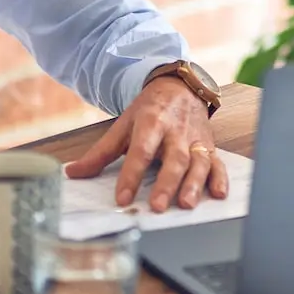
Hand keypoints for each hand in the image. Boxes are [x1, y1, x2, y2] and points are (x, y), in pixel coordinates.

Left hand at [63, 77, 228, 212]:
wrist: (180, 87)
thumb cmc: (150, 110)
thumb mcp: (123, 126)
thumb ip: (100, 153)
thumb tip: (72, 173)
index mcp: (151, 123)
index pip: (140, 151)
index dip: (131, 175)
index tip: (122, 198)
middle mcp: (176, 131)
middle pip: (173, 158)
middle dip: (166, 183)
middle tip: (157, 206)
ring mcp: (195, 140)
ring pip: (198, 162)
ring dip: (194, 184)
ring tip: (186, 204)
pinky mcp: (210, 146)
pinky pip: (218, 163)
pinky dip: (220, 179)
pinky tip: (219, 194)